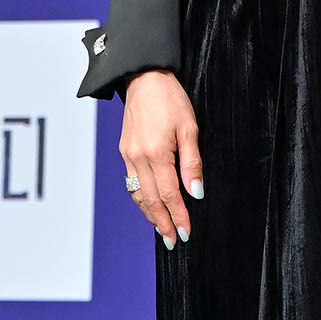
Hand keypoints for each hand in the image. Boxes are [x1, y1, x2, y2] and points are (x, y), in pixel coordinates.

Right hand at [120, 69, 203, 245]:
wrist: (145, 78)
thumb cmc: (171, 99)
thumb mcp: (190, 127)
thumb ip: (192, 162)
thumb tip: (196, 191)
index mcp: (156, 153)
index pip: (170, 194)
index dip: (179, 215)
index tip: (186, 232)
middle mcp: (138, 159)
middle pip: (152, 200)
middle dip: (163, 223)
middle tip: (173, 241)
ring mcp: (128, 156)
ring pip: (139, 195)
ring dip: (151, 215)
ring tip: (162, 230)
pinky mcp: (124, 152)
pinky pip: (133, 183)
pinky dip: (141, 199)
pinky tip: (150, 206)